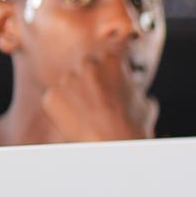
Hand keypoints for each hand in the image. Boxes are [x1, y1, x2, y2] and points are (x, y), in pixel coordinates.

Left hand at [40, 43, 156, 142]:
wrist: (112, 146)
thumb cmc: (131, 128)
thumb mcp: (144, 103)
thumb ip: (133, 88)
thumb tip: (131, 91)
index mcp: (113, 60)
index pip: (112, 50)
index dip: (113, 65)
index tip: (113, 72)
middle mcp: (87, 64)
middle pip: (87, 67)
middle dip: (93, 80)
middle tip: (103, 101)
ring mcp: (67, 79)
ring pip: (70, 84)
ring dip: (77, 94)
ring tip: (90, 114)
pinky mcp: (51, 95)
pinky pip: (55, 98)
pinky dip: (63, 108)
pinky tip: (77, 119)